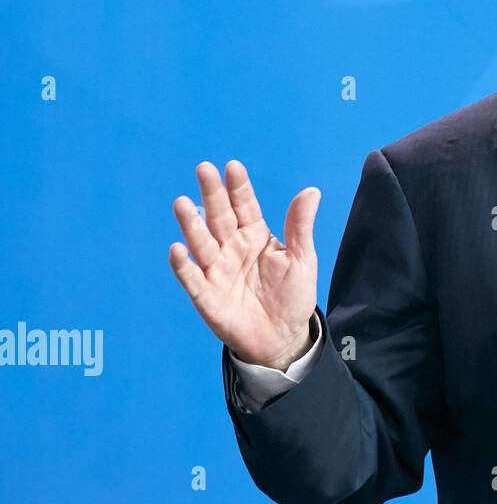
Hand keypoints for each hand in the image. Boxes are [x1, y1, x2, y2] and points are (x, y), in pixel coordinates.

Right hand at [169, 160, 320, 370]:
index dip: (238, 187)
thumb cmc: (292, 295)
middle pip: (219, 217)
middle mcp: (232, 248)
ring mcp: (217, 271)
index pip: (245, 206)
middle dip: (212, 194)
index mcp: (255, 235)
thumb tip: (312, 191)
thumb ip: (300, 226)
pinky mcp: (207, 297)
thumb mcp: (302, 259)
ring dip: (191, 224)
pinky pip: (192, 279)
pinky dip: (182, 265)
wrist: (284, 337)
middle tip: (204, 169)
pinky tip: (177, 249)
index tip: (232, 166)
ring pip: (201, 243)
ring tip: (183, 203)